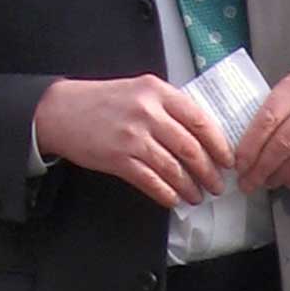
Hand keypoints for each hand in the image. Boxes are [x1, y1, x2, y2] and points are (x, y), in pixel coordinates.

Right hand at [33, 75, 229, 209]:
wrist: (62, 110)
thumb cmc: (104, 101)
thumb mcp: (140, 91)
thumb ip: (169, 108)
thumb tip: (202, 136)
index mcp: (158, 92)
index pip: (200, 121)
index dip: (219, 145)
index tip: (228, 160)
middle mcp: (148, 113)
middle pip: (191, 149)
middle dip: (209, 172)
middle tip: (217, 185)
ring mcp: (132, 137)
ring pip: (173, 168)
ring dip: (190, 187)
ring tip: (198, 196)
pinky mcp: (118, 158)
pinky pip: (151, 181)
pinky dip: (166, 194)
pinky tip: (174, 200)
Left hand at [235, 69, 289, 193]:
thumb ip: (269, 113)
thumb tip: (242, 150)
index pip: (268, 119)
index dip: (251, 146)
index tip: (240, 164)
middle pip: (284, 142)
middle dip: (262, 167)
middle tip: (249, 181)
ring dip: (280, 175)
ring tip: (267, 182)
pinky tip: (288, 181)